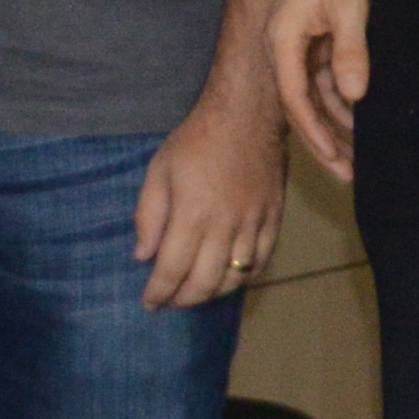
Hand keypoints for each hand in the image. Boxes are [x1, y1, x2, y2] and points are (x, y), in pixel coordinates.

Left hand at [134, 99, 288, 313]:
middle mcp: (225, 224)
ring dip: (214, 293)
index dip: (159, 292)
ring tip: (197, 293)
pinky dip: (246, 277)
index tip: (149, 303)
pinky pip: (263, 260)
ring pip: (237, 277)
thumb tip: (143, 255)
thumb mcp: (159, 170)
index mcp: (192, 213)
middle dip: (185, 299)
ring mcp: (254, 223)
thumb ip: (149, 215)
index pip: (173, 268)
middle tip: (171, 302)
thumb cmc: (196, 140)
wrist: (247, 115)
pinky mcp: (274, 218)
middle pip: (206, 281)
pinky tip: (230, 278)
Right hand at [271, 0, 380, 175]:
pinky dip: (343, 97)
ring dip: (337, 122)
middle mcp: (284, 46)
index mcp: (282, 41)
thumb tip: (356, 96)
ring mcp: (299, 42)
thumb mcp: (349, 5)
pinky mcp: (315, 35)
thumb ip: (351, 52)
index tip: (338, 164)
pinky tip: (363, 116)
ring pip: (317, 94)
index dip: (316, 136)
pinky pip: (327, 76)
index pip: (296, 101)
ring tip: (361, 154)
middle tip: (350, 174)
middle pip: (303, 105)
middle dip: (326, 140)